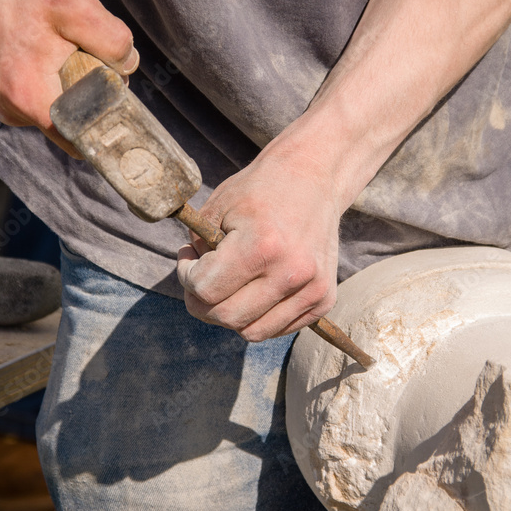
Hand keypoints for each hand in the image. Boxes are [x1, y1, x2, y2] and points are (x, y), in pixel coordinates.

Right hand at [0, 0, 137, 155]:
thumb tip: (128, 68)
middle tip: (88, 52)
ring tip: (60, 42)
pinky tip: (45, 45)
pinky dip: (53, 74)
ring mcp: (5, 104)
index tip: (120, 95)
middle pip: (74, 121)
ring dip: (72, 81)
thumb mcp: (74, 3)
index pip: (82, 139)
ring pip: (60, 106)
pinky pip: (42, 93)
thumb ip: (111, 40)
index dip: (108, 120)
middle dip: (91, 93)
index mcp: (30, 99)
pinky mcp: (2, 92)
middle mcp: (13, 111)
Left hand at [176, 145, 340, 340]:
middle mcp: (291, 272)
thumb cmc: (259, 191)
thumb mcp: (217, 208)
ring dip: (231, 313)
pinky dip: (258, 315)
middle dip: (202, 301)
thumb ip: (198, 250)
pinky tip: (254, 287)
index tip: (188, 259)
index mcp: (262, 246)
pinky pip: (277, 328)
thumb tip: (193, 288)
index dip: (186, 276)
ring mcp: (312, 289)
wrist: (314, 179)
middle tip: (201, 277)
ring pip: (252, 331)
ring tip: (229, 283)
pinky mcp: (324, 300)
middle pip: (226, 318)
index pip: (204, 290)